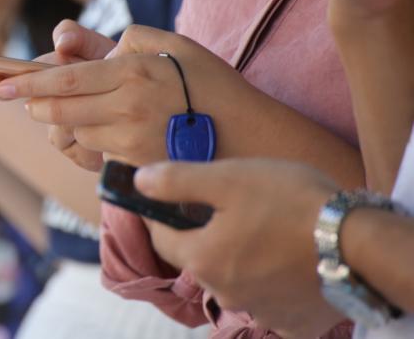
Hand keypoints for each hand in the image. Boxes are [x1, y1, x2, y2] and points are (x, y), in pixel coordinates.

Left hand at [0, 24, 258, 170]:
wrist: (244, 134)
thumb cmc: (206, 80)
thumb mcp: (168, 43)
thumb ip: (116, 38)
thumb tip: (67, 38)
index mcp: (131, 72)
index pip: (64, 79)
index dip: (27, 82)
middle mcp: (126, 109)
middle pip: (58, 110)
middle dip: (33, 103)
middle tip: (23, 95)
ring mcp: (129, 141)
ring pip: (72, 132)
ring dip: (61, 120)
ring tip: (73, 106)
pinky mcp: (133, 165)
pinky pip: (93, 149)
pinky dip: (86, 136)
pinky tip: (102, 124)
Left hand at [134, 159, 342, 338]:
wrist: (361, 245)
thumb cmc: (291, 203)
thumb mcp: (228, 178)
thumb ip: (177, 181)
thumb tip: (139, 181)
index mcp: (201, 258)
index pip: (162, 238)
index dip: (164, 214)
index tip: (176, 198)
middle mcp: (223, 292)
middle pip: (199, 259)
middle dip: (207, 234)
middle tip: (237, 207)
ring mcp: (259, 312)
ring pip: (234, 279)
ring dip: (241, 258)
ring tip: (270, 231)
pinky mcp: (292, 323)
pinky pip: (270, 300)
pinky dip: (273, 283)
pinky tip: (290, 261)